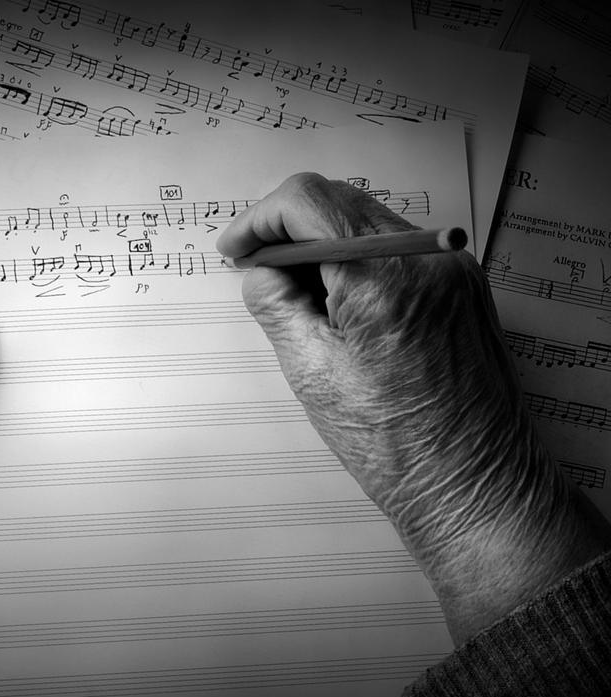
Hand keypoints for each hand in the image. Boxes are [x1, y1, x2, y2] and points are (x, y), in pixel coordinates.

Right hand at [217, 173, 610, 643]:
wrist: (471, 484)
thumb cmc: (392, 444)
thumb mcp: (310, 371)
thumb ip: (276, 303)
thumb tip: (258, 266)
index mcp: (383, 280)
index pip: (309, 202)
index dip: (259, 220)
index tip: (236, 249)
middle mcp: (427, 259)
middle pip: (340, 201)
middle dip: (288, 226)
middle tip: (256, 268)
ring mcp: (453, 268)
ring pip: (368, 220)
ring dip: (322, 241)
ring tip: (296, 293)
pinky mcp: (463, 285)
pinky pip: (397, 247)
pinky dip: (357, 259)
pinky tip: (338, 302)